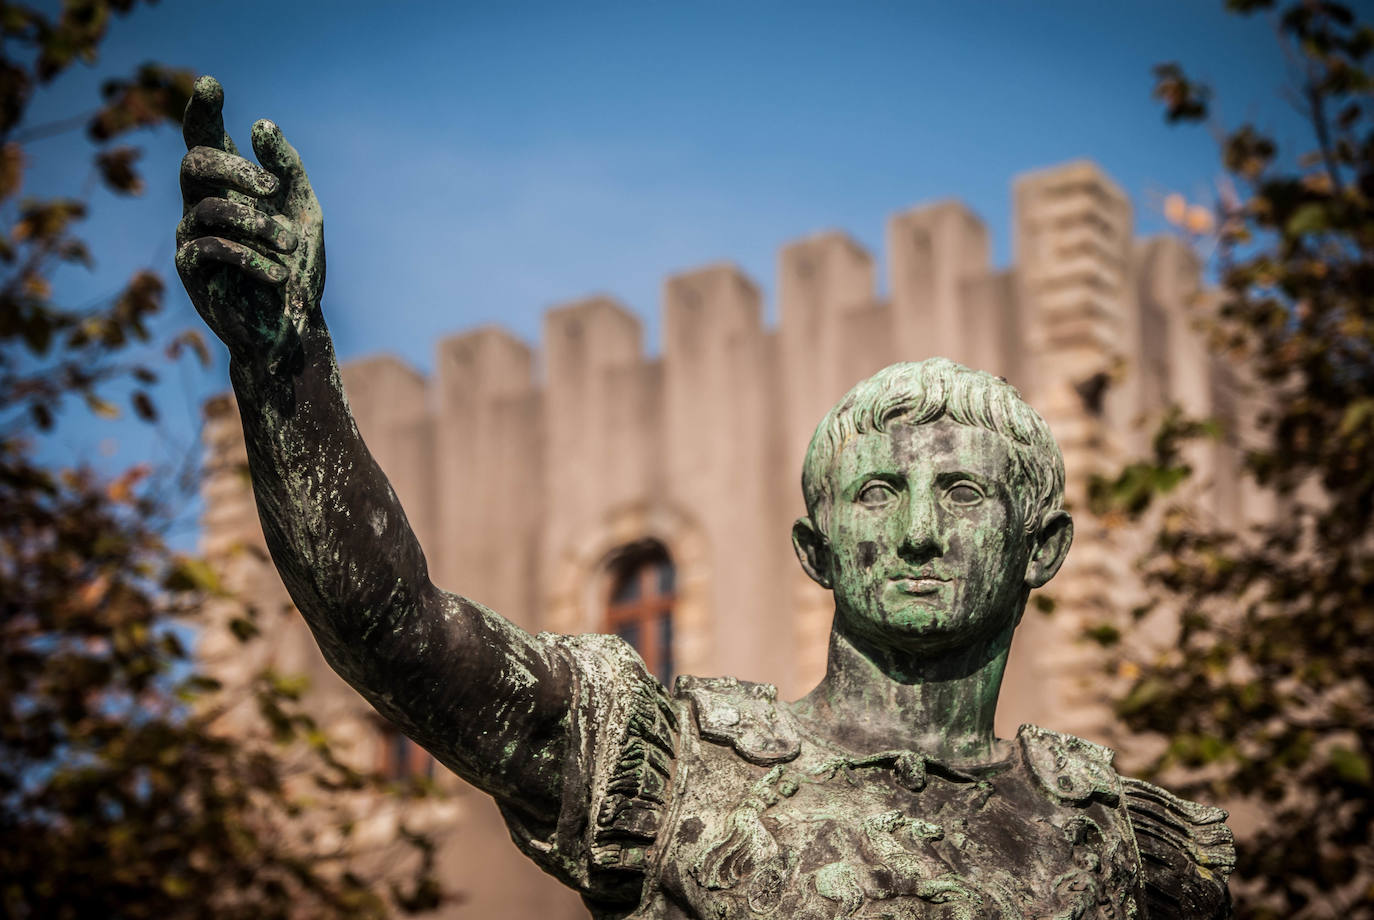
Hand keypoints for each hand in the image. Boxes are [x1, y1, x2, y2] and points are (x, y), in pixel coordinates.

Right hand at [175, 76, 324, 369]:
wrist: (294, 327)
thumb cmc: (297, 268)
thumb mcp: (304, 213)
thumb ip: (286, 170)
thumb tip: (261, 124)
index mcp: (230, 187)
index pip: (206, 139)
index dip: (203, 112)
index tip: (211, 84)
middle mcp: (203, 204)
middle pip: (196, 161)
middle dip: (236, 169)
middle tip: (274, 188)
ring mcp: (191, 235)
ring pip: (211, 206)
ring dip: (258, 223)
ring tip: (288, 245)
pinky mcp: (191, 269)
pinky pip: (212, 246)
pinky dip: (251, 258)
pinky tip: (277, 274)